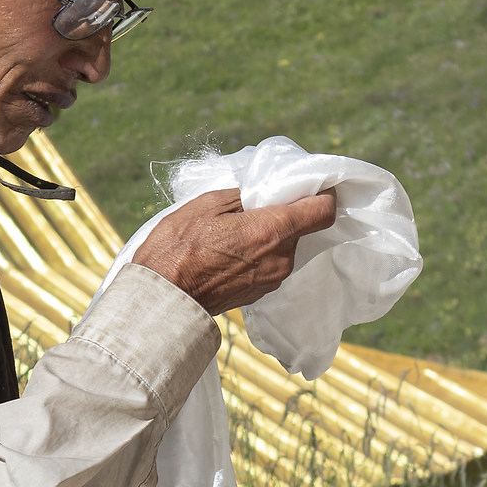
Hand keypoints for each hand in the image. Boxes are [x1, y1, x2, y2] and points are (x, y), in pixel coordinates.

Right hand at [133, 189, 336, 314]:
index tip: (309, 187)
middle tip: (253, 206)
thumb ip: (243, 195)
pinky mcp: (257, 295)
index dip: (322, 195)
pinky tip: (228, 252)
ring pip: (282, 248)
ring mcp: (271, 280)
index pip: (324, 211)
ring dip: (267, 236)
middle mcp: (281, 258)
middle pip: (300, 229)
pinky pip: (268, 267)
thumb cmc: (178, 247)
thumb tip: (260, 193)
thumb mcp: (207, 204)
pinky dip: (256, 256)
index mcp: (274, 230)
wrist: (162, 299)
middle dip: (282, 215)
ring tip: (234, 231)